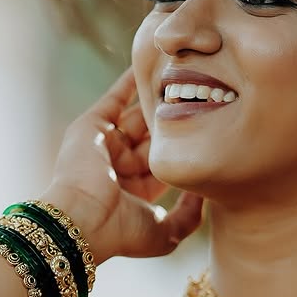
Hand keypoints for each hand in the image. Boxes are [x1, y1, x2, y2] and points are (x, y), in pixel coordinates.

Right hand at [42, 66, 202, 262]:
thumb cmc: (123, 232)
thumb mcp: (167, 234)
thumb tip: (206, 193)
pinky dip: (129, 81)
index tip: (213, 134)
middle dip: (174, 121)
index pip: (165, 165)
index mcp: (135, 191)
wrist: (82, 220)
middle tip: (205, 97)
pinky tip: (149, 63)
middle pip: (153, 138)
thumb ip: (190, 216)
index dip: (185, 151)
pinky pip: (115, 98)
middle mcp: (120, 166)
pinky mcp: (91, 126)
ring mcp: (105, 144)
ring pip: (137, 117)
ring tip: (185, 75)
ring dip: (157, 99)